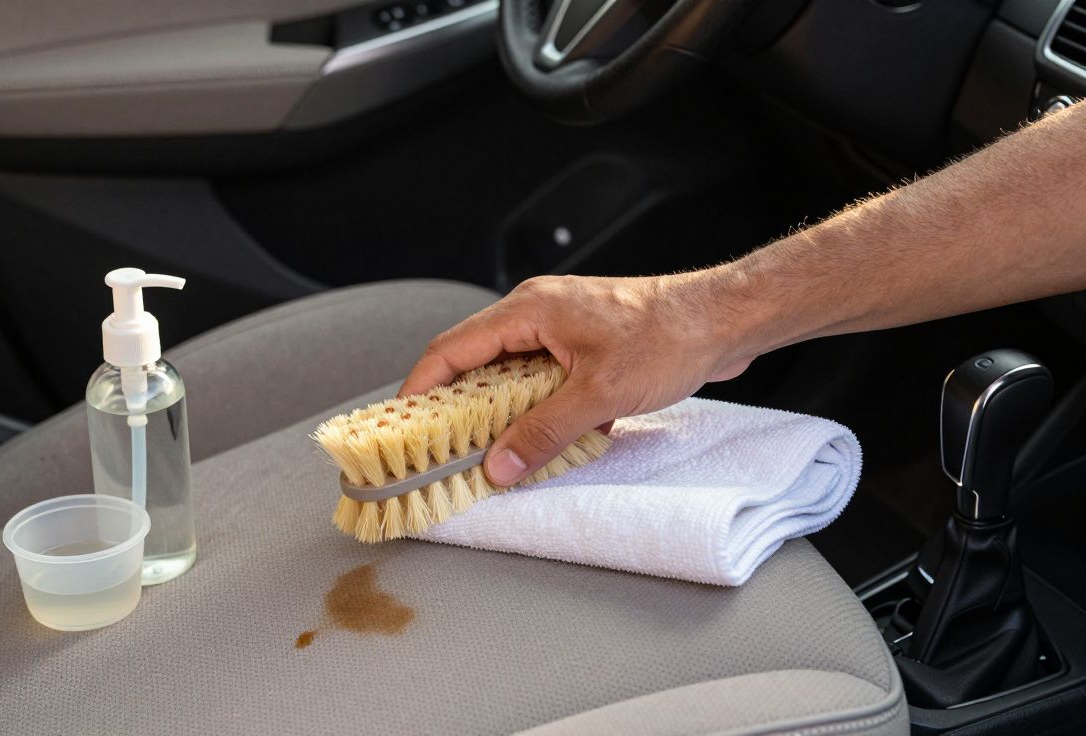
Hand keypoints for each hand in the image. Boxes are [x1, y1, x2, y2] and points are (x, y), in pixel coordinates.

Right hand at [399, 274, 755, 485]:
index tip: (404, 426)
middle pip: (475, 363)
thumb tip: (499, 465)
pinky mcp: (582, 346)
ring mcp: (560, 328)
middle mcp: (537, 313)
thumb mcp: (599, 394)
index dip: (421, 388)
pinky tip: (544, 444)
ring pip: (510, 375)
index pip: (452, 349)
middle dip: (457, 408)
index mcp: (528, 310)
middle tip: (442, 449)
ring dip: (502, 414)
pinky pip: (541, 380)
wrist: (723, 320)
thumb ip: (544, 431)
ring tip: (491, 455)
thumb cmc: (668, 337)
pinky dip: (537, 410)